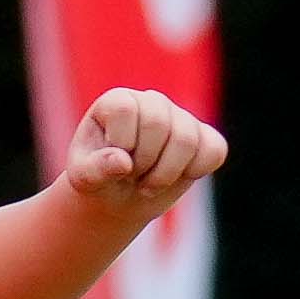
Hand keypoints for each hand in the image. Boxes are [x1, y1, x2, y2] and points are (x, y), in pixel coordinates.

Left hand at [61, 88, 227, 218]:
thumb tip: (123, 162)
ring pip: (188, 139)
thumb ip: (95, 169)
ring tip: (148, 184)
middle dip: (143, 162)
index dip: (121, 144)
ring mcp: (181, 117)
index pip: (126, 110)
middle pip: (159, 124)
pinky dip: (196, 172)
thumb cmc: (99, 181)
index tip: (113, 162)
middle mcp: (151, 101)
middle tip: (132, 178)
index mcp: (118, 101)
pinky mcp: (205, 137)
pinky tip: (176, 177)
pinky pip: (215, 150)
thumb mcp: (84, 179)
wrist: (118, 198)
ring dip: (166, 174)